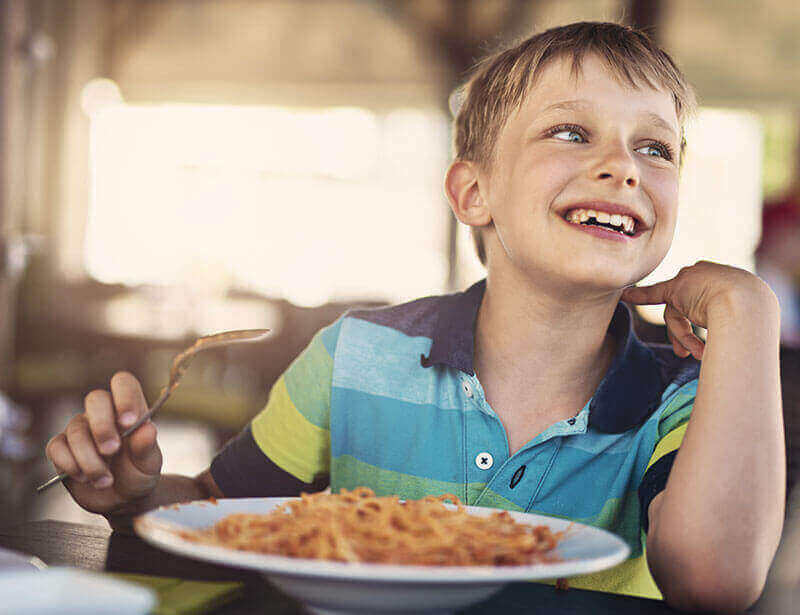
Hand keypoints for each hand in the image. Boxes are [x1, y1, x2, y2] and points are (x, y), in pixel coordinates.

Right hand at [45, 371, 162, 514]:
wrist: (120, 500)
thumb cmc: (138, 475)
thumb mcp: (148, 465)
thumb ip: (147, 448)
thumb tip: (147, 430)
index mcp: (129, 410)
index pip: (123, 383)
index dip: (124, 396)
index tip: (128, 422)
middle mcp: (103, 414)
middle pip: (95, 398)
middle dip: (102, 426)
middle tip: (112, 451)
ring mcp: (81, 429)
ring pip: (76, 429)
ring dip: (90, 458)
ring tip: (105, 480)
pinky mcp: (62, 448)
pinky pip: (57, 447)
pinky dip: (70, 464)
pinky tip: (84, 478)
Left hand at [621, 260, 776, 360]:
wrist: (746, 303)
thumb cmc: (749, 318)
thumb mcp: (739, 319)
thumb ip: (723, 324)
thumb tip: (721, 349)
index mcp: (726, 282)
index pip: (702, 301)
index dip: (695, 317)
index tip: (696, 332)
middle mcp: (708, 277)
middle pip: (686, 309)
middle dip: (684, 335)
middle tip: (687, 354)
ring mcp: (691, 280)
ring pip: (676, 314)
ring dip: (684, 337)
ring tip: (695, 354)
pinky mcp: (676, 288)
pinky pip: (653, 293)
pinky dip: (638, 295)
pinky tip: (625, 296)